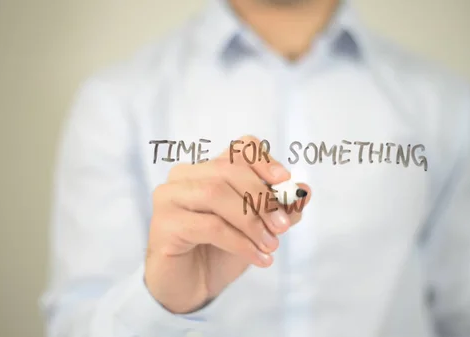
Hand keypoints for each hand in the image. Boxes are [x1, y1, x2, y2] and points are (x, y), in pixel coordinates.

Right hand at [144, 135, 311, 313]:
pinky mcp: (164, 223)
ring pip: (215, 194)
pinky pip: (208, 225)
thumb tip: (305, 190)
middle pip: (227, 170)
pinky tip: (257, 257)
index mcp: (209, 169)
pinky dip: (239, 242)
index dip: (263, 160)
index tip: (284, 181)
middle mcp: (185, 176)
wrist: (192, 286)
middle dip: (261, 198)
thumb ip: (281, 209)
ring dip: (250, 221)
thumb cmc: (223, 250)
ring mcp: (169, 197)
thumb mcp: (260, 228)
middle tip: (282, 226)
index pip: (239, 149)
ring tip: (270, 245)